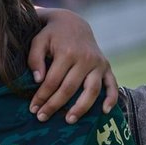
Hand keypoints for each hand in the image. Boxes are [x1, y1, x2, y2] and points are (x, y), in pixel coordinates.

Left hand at [28, 8, 118, 122]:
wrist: (73, 24)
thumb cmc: (51, 35)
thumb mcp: (38, 40)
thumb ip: (34, 58)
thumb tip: (38, 80)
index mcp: (67, 52)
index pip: (52, 81)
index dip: (41, 97)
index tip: (33, 109)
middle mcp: (85, 58)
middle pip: (70, 88)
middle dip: (55, 105)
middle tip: (42, 118)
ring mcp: (98, 63)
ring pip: (92, 90)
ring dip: (81, 108)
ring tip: (69, 120)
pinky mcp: (106, 67)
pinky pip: (112, 84)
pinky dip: (111, 98)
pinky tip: (105, 111)